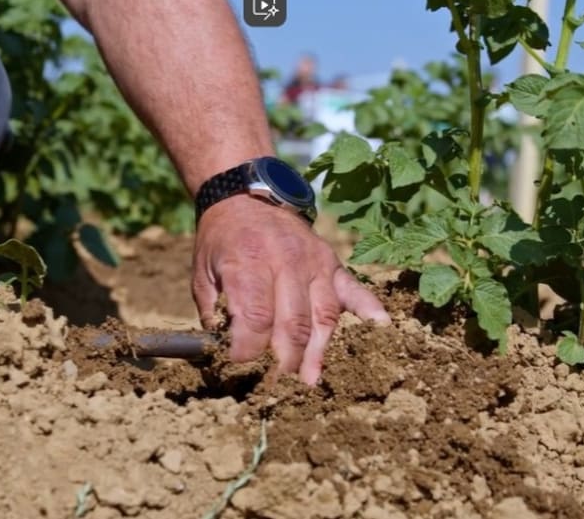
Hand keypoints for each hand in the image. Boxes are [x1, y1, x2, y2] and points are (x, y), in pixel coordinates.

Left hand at [192, 195, 390, 384]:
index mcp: (248, 263)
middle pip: (292, 324)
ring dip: (316, 352)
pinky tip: (379, 327)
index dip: (249, 350)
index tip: (242, 366)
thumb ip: (213, 314)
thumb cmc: (221, 242)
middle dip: (283, 361)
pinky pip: (353, 289)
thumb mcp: (203, 275)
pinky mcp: (331, 262)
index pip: (256, 317)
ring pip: (322, 316)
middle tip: (275, 386)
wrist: (244, 198)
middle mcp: (285, 262)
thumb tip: (222, 354)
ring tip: (309, 380)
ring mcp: (313, 262)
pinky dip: (367, 308)